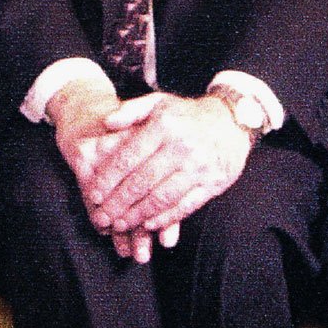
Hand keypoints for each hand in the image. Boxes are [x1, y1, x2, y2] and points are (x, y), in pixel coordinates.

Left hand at [80, 93, 252, 251]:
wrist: (233, 121)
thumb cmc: (188, 115)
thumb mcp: (159, 103)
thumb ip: (131, 110)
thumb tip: (106, 123)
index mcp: (164, 126)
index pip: (128, 158)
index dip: (108, 180)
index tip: (94, 195)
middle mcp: (182, 146)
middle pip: (141, 182)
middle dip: (118, 203)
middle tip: (102, 217)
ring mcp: (199, 166)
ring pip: (161, 198)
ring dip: (137, 215)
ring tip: (120, 224)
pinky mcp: (213, 183)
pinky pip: (184, 206)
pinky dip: (164, 218)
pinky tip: (148, 225)